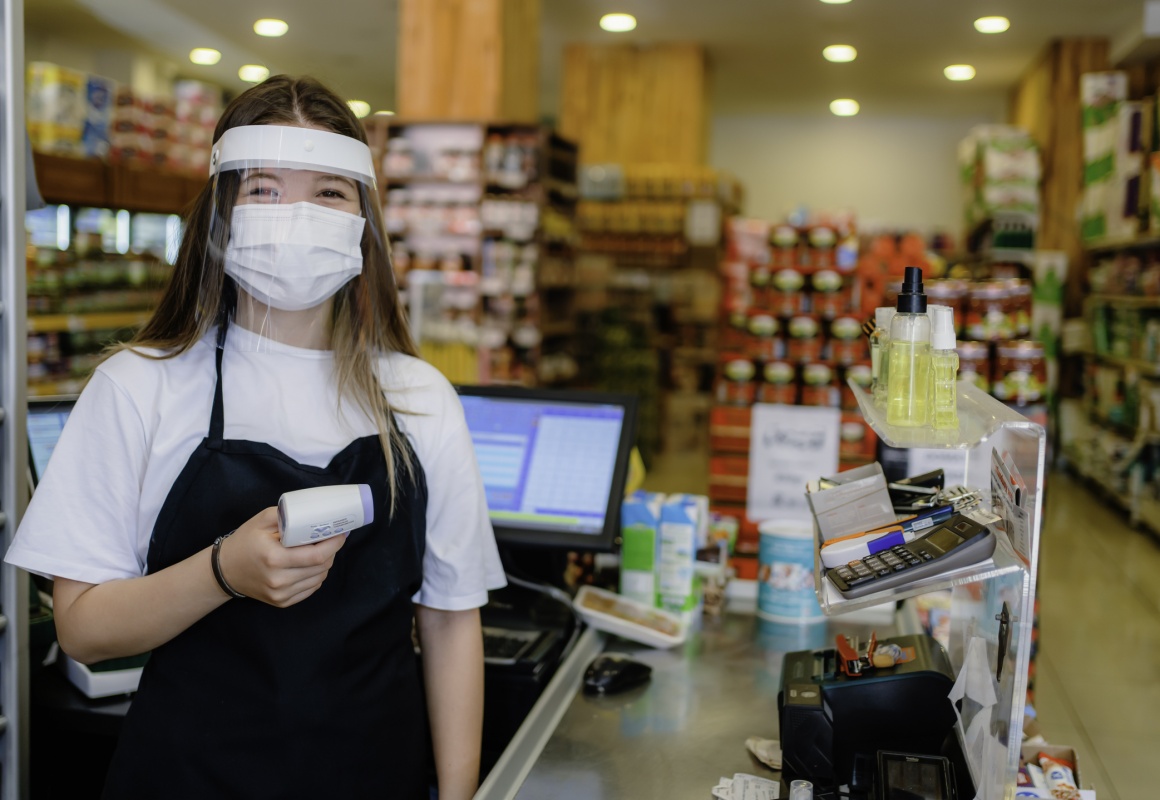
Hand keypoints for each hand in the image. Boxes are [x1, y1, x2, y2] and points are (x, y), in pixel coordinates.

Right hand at [216, 507, 347, 606]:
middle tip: (331, 539)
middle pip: (321, 567)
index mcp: (274, 558)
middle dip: (332, 551)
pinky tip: (309, 565)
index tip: (341, 533)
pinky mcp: (282, 602)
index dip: (334, 544)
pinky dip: (316, 576)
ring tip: (319, 551)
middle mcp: (279, 580)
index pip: (316, 556)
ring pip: (319, 578)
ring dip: (325, 564)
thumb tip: (314, 514)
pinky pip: (310, 588)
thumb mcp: (262, 520)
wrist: (225, 570)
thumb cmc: (245, 542)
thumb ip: (288, 515)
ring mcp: (281, 594)